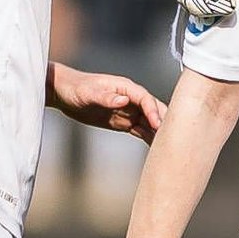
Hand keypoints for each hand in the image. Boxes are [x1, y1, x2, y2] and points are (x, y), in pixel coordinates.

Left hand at [49, 65, 165, 141]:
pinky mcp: (124, 122)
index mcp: (126, 88)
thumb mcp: (87, 93)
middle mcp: (131, 99)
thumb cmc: (75, 89)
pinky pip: (141, 130)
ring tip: (169, 148)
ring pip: (150, 122)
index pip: (146, 99)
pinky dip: (149, 138)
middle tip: (173, 138)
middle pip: (154, 110)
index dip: (154, 111)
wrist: (64, 93)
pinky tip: (157, 149)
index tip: (158, 125)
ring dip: (159, 132)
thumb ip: (105, 97)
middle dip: (164, 122)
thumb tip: (123, 100)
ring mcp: (129, 111)